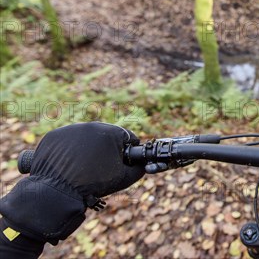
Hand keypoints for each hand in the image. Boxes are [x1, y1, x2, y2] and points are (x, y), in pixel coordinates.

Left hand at [0, 122, 144, 243]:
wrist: (57, 192)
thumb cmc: (93, 184)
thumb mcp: (124, 178)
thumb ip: (139, 169)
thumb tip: (144, 164)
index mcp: (111, 132)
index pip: (127, 137)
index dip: (128, 150)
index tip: (122, 162)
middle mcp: (91, 126)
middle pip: (106, 136)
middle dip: (107, 149)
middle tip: (102, 167)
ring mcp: (71, 129)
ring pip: (86, 137)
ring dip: (88, 149)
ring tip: (84, 167)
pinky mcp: (54, 136)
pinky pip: (67, 141)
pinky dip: (69, 151)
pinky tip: (69, 164)